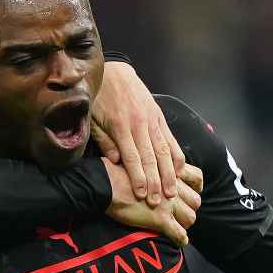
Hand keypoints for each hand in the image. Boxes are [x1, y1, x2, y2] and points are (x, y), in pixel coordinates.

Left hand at [91, 62, 187, 206]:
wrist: (113, 71)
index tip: (143, 195)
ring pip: (164, 150)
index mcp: (120, 126)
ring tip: (173, 192)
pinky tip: (180, 171)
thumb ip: (104, 141)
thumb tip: (116, 162)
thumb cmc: (98, 98)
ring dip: (170, 173)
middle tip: (160, 201)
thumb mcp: (93, 119)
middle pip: (151, 157)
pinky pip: (170, 138)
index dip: (138, 178)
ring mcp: (152, 119)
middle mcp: (139, 124)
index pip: (132, 157)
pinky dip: (177, 155)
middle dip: (156, 182)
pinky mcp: (159, 115)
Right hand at [104, 159, 201, 246]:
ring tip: (178, 227)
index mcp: (169, 171)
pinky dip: (181, 239)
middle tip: (181, 212)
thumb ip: (150, 166)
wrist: (106, 183)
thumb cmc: (115, 171)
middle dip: (191, 208)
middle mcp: (173, 187)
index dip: (197, 186)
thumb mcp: (138, 161)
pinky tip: (178, 242)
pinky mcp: (160, 219)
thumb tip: (147, 168)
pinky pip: (178, 233)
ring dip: (185, 223)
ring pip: (190, 217)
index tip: (192, 191)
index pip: (197, 177)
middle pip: (195, 200)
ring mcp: (168, 204)